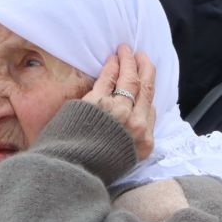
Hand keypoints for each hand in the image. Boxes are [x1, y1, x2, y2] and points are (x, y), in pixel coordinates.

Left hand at [82, 45, 156, 161]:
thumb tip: (130, 121)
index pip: (150, 111)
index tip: (145, 80)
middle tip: (142, 55)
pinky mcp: (98, 102)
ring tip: (126, 50)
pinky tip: (112, 59)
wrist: (71, 171)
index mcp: (144, 143)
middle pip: (146, 90)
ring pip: (130, 80)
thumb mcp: (124, 160)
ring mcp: (118, 112)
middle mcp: (136, 125)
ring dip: (129, 61)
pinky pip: (109, 79)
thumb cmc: (94, 168)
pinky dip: (112, 66)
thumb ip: (131, 140)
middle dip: (145, 68)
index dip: (147, 92)